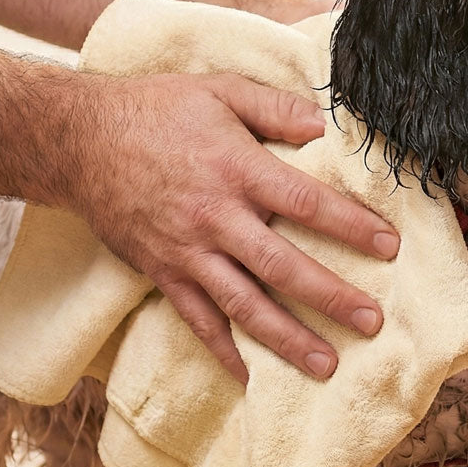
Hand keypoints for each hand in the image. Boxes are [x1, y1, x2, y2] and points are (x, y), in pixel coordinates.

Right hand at [69, 72, 399, 383]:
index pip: (306, 203)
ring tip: (326, 366)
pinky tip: (251, 377)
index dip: (350, 226)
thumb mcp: (218, 89)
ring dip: (287, 339)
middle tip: (372, 323)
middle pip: (282, 266)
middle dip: (331, 297)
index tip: (389, 247)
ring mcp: (187, 253)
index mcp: (236, 169)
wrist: (78, 140)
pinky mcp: (163, 274)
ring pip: (244, 305)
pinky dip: (224, 352)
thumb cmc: (155, 110)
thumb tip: (324, 126)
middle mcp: (215, 218)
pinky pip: (198, 320)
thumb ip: (274, 108)